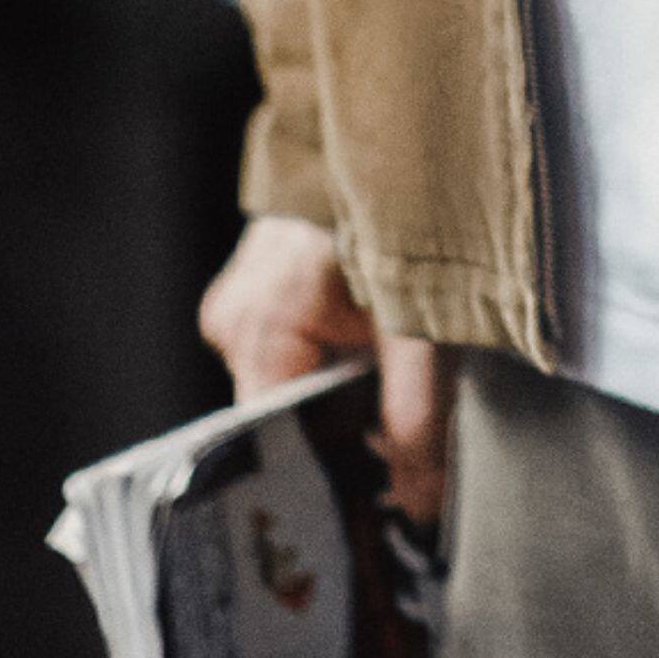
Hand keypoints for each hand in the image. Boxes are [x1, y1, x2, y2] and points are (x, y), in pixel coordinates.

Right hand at [199, 213, 451, 528]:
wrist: (400, 126)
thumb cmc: (405, 215)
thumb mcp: (423, 329)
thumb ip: (418, 422)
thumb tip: (419, 512)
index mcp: (256, 331)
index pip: (269, 448)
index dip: (321, 490)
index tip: (367, 531)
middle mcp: (235, 321)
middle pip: (282, 424)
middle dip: (343, 453)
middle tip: (404, 487)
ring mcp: (246, 301)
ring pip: (295, 389)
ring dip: (347, 408)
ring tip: (405, 428)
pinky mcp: (270, 287)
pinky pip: (301, 352)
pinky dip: (341, 371)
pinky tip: (387, 378)